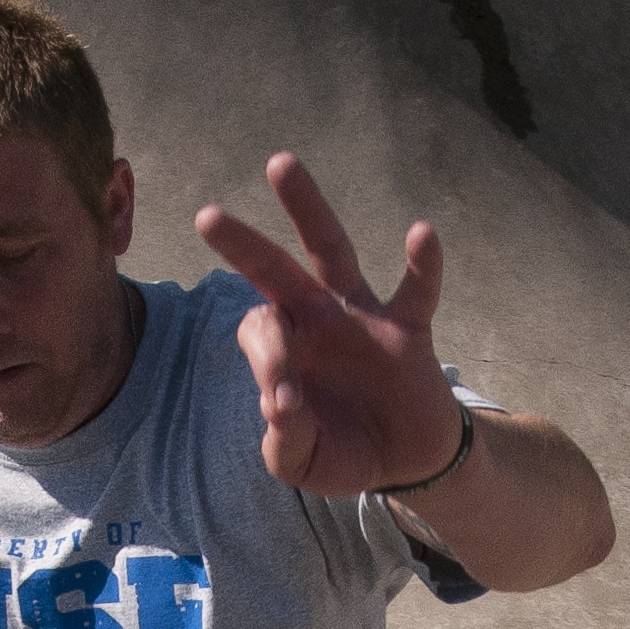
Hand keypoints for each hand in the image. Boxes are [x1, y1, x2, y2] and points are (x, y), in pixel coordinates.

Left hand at [194, 152, 460, 497]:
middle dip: (241, 243)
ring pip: (331, 252)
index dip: (269, 362)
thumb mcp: (302, 463)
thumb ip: (284, 441)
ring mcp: (360, 316)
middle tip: (206, 216)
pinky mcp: (407, 330)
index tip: (287, 406)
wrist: (403, 461)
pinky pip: (416, 291)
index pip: (261, 332)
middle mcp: (314, 319)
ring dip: (306, 210)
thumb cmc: (341, 452)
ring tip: (279, 165)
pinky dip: (422, 264)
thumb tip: (282, 404)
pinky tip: (421, 233)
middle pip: (274, 268)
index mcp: (281, 348)